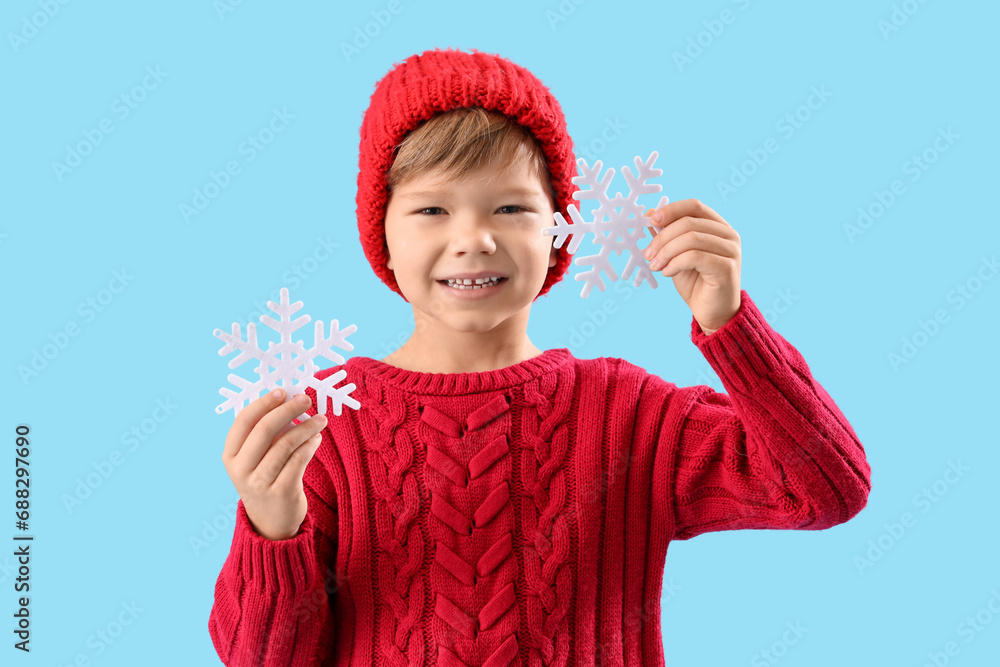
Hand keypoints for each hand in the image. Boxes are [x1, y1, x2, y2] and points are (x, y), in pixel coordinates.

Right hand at [221, 389, 326, 540]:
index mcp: (230, 455)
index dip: (264, 403)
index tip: (283, 391)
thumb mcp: (255, 459)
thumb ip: (265, 434)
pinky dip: (310, 444)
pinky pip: (299, 459)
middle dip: (288, 409)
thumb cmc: (265, 479)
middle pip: (265, 429)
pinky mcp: (281, 492)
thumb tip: (289, 400)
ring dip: (306, 427)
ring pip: (285, 444)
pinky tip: (316, 438)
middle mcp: (241, 469)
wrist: (271, 522)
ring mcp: (259, 482)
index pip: (244, 421)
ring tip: (320, 420)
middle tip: (306, 399)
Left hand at [642, 198, 741, 333]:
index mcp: (718, 226)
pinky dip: (675, 263)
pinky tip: (667, 272)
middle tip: (648, 254)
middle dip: (663, 237)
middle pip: (689, 222)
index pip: (694, 206)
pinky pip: (695, 256)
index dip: (671, 210)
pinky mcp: (727, 267)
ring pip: (691, 239)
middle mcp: (728, 235)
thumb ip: (667, 235)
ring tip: (655, 265)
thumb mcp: (675, 255)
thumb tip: (650, 214)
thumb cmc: (695, 283)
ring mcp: (731, 250)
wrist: (712, 313)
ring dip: (666, 252)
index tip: (651, 220)